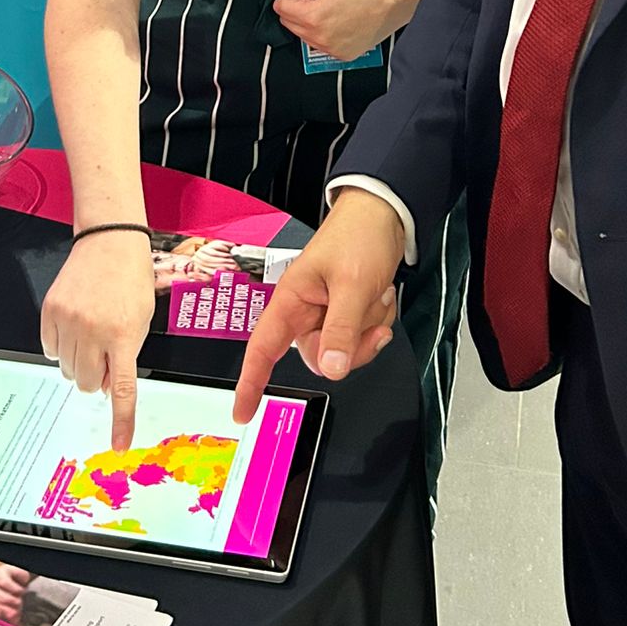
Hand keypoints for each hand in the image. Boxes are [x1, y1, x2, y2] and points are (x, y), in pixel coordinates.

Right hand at [40, 230, 156, 450]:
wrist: (109, 241)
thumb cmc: (131, 280)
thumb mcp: (140, 321)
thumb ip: (126, 356)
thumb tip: (106, 390)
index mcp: (123, 335)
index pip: (122, 389)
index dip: (121, 421)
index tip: (119, 445)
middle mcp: (93, 330)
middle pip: (87, 384)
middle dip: (96, 379)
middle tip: (104, 356)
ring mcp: (68, 321)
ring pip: (66, 370)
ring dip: (78, 363)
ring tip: (91, 335)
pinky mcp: (49, 312)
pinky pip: (49, 349)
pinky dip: (61, 347)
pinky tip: (74, 328)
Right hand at [232, 187, 404, 422]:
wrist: (384, 213)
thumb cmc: (358, 237)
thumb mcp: (352, 285)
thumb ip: (340, 330)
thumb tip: (331, 371)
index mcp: (291, 300)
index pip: (262, 349)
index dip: (250, 382)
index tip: (243, 412)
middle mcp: (304, 311)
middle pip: (319, 357)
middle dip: (352, 346)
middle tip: (371, 320)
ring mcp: (326, 313)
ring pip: (344, 350)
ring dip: (368, 328)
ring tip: (375, 294)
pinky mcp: (346, 312)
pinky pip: (360, 337)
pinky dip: (376, 321)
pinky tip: (380, 296)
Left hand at [267, 0, 413, 61]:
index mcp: (313, 17)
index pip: (279, 6)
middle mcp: (320, 38)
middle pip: (288, 21)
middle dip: (300, 6)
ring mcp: (332, 50)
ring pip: (303, 34)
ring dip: (311, 19)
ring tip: (335, 5)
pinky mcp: (344, 55)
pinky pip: (321, 44)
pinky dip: (325, 31)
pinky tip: (343, 18)